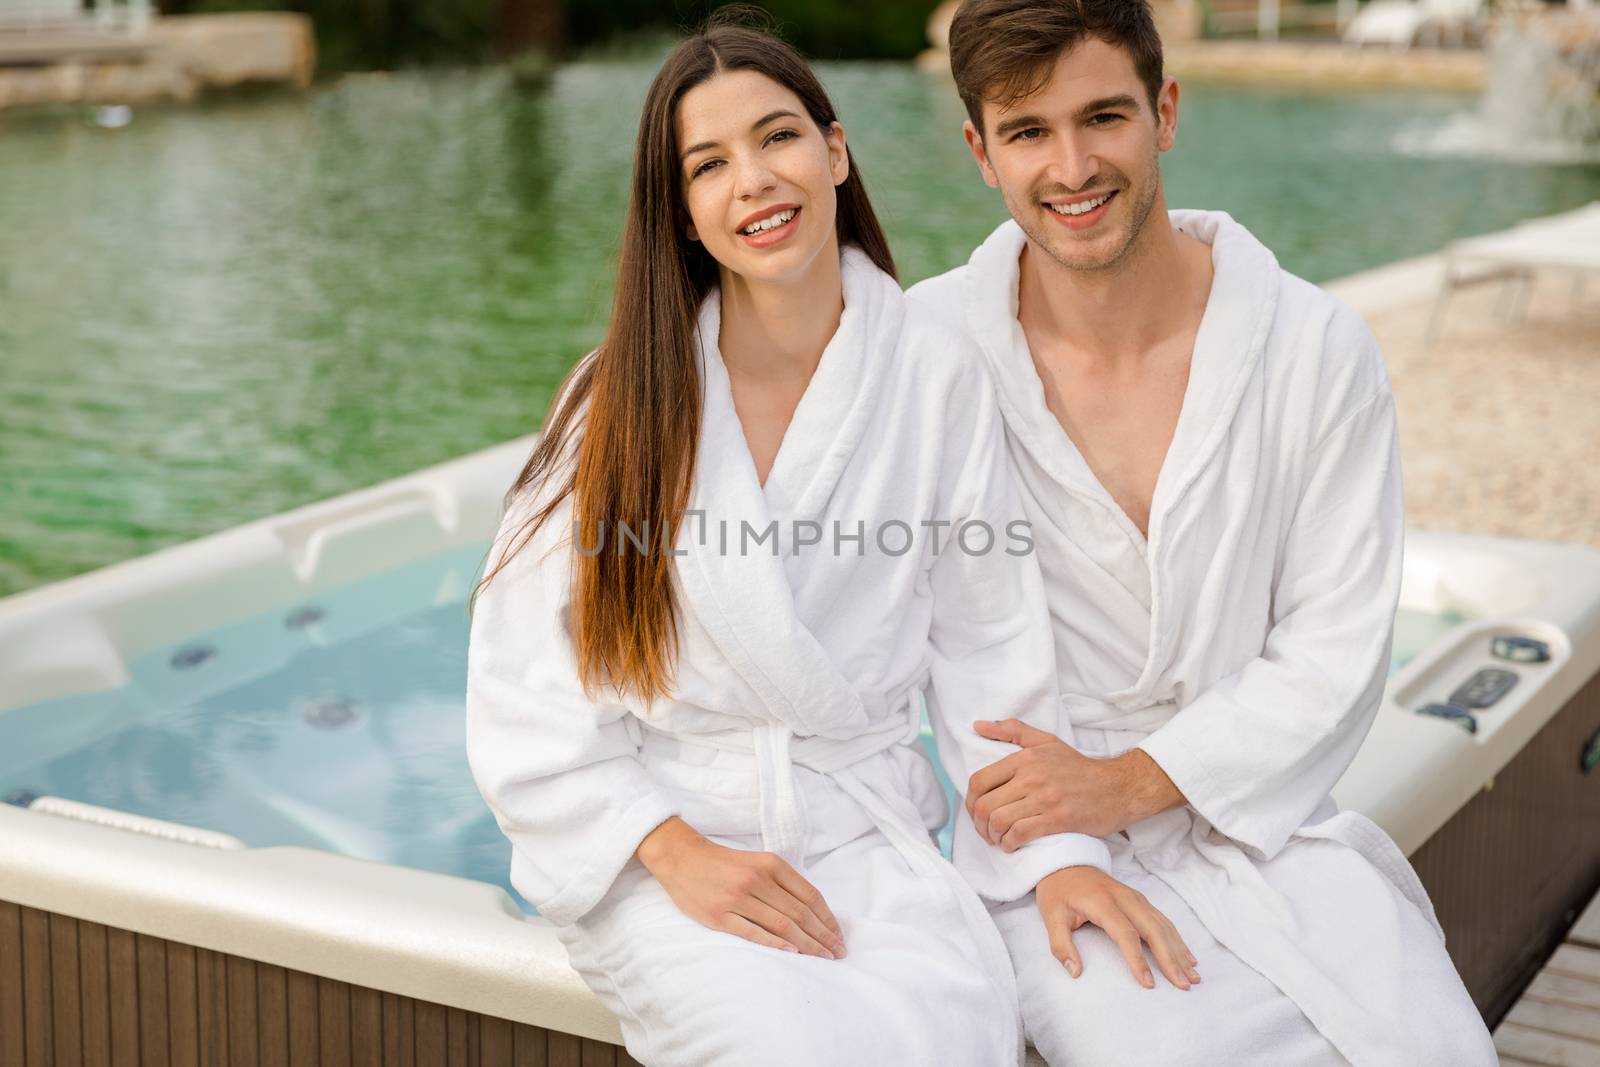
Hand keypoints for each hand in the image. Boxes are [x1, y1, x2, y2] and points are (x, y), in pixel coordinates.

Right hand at [636, 817, 846, 959]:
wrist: (682, 858)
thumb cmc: (725, 863)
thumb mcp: (759, 862)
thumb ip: (784, 882)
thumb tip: (814, 913)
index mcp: (771, 864)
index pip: (810, 896)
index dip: (828, 919)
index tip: (839, 936)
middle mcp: (757, 880)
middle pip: (800, 913)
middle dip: (823, 936)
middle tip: (838, 953)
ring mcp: (738, 898)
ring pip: (782, 925)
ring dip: (807, 944)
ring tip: (822, 957)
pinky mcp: (719, 916)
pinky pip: (753, 933)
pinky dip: (775, 944)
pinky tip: (792, 953)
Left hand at [967, 719, 1180, 843]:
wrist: (1118, 788)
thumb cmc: (1078, 767)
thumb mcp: (1046, 741)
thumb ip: (1011, 730)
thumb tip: (977, 725)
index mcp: (1024, 758)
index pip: (979, 781)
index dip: (970, 801)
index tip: (976, 812)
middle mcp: (1032, 777)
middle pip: (985, 805)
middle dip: (979, 824)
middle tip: (986, 831)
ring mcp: (1045, 799)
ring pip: (999, 821)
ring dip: (993, 836)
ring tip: (998, 839)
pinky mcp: (1058, 819)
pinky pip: (1020, 834)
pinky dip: (1010, 843)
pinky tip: (1012, 844)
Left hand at [1036, 867, 1199, 989]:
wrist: (1064, 861)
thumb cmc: (1057, 891)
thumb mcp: (1050, 917)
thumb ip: (1061, 946)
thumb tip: (1075, 972)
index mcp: (1102, 902)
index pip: (1125, 933)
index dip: (1138, 959)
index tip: (1148, 983)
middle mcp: (1124, 897)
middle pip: (1153, 929)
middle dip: (1170, 958)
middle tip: (1184, 984)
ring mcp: (1134, 896)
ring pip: (1162, 924)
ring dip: (1179, 950)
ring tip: (1192, 976)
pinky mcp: (1139, 899)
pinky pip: (1162, 920)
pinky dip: (1176, 938)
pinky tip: (1187, 956)